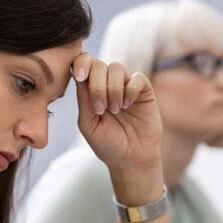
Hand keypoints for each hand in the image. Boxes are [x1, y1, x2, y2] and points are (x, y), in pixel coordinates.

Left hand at [73, 53, 164, 199]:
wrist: (132, 159)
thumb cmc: (107, 144)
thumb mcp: (88, 123)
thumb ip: (83, 98)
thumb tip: (77, 72)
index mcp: (90, 90)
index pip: (84, 63)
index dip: (81, 63)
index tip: (80, 77)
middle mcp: (108, 84)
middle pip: (99, 64)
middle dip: (98, 86)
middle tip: (101, 109)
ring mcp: (127, 86)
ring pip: (117, 68)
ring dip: (113, 89)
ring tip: (116, 110)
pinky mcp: (144, 91)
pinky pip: (137, 78)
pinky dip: (130, 90)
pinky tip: (128, 106)